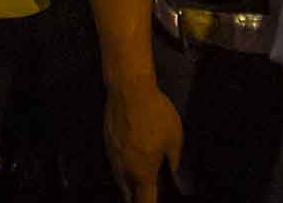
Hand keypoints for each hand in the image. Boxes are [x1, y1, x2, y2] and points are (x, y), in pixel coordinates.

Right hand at [104, 79, 183, 202]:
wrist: (129, 90)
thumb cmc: (153, 113)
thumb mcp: (175, 137)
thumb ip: (173, 159)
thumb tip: (173, 169)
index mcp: (142, 172)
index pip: (145, 201)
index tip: (154, 199)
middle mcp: (124, 169)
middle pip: (128, 194)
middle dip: (137, 196)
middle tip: (147, 189)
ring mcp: (113, 156)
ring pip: (119, 178)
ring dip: (129, 181)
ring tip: (139, 176)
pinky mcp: (107, 143)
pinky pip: (115, 162)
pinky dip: (122, 164)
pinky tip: (131, 153)